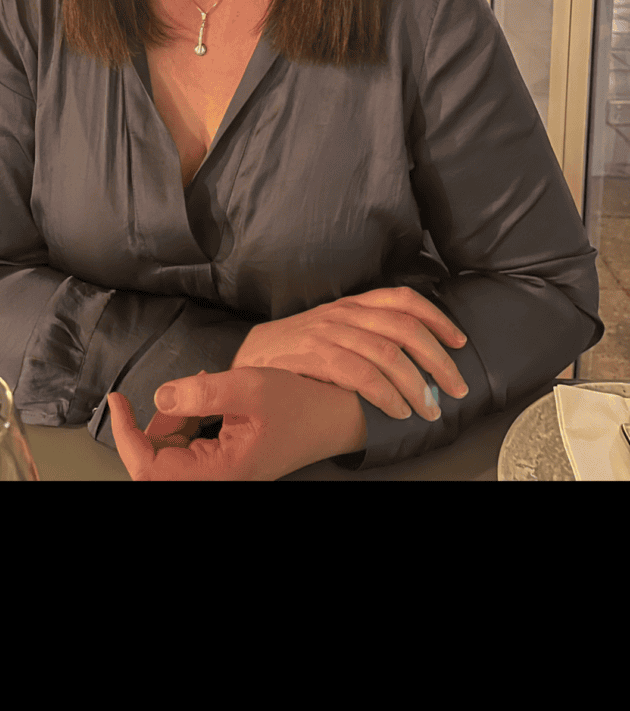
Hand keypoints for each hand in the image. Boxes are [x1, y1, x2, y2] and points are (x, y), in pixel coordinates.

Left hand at [106, 366, 365, 480]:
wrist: (332, 418)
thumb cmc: (299, 404)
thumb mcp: (250, 387)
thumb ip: (202, 393)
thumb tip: (159, 396)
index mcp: (219, 473)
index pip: (149, 468)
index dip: (125, 434)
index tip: (117, 399)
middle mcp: (216, 480)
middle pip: (156, 459)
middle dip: (159, 421)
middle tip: (186, 387)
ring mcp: (218, 473)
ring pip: (170, 450)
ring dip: (175, 417)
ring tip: (204, 387)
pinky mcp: (222, 463)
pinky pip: (187, 446)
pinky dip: (189, 419)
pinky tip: (207, 397)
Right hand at [231, 285, 469, 421]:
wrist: (250, 358)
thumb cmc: (298, 350)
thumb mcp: (334, 329)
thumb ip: (367, 333)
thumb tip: (414, 354)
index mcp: (354, 304)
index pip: (404, 299)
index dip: (438, 319)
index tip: (460, 342)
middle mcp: (345, 313)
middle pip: (405, 328)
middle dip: (438, 360)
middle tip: (456, 388)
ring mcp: (329, 332)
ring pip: (388, 353)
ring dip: (417, 385)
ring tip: (430, 410)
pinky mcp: (315, 355)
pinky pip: (361, 374)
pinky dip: (386, 394)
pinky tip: (398, 411)